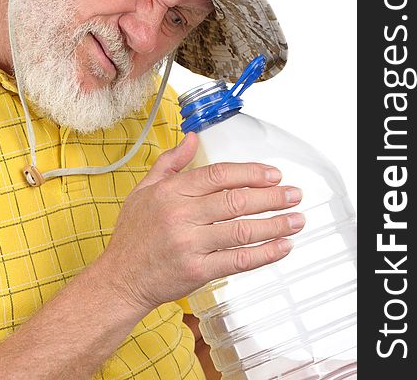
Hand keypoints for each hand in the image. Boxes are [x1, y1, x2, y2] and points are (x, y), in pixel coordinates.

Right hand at [101, 132, 304, 312]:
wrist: (120, 278)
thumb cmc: (133, 234)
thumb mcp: (144, 190)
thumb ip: (170, 162)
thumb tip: (191, 138)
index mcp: (171, 192)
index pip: (218, 175)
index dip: (250, 172)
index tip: (273, 174)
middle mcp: (181, 215)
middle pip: (235, 200)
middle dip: (271, 197)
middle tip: (294, 194)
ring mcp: (190, 244)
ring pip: (241, 229)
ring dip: (274, 224)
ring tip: (296, 220)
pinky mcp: (197, 271)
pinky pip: (237, 260)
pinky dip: (264, 254)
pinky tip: (281, 247)